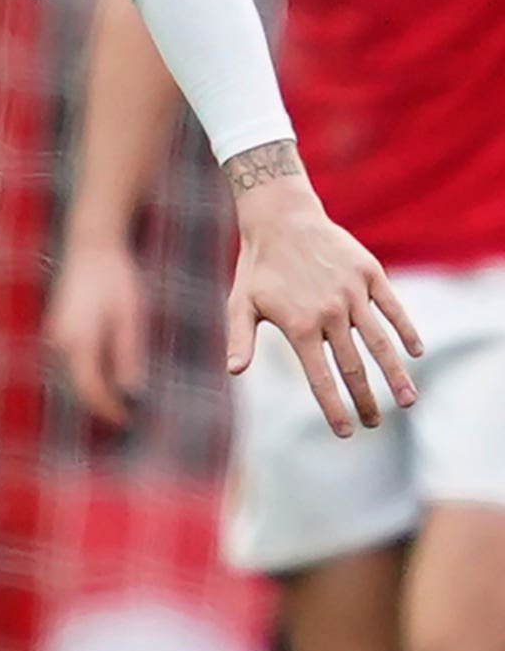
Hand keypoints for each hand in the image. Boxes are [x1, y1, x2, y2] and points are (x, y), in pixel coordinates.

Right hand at [45, 235, 150, 428]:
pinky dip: (86, 374)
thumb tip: (131, 391)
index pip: (91, 388)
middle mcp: (61, 341)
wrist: (91, 247)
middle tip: (124, 419)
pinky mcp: (59, 326)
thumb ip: (127, 355)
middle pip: (78, 385)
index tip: (127, 422)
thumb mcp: (130, 319)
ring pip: (73, 374)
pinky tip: (105, 377)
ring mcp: (56, 333)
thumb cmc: (115, 279)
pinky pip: (71, 361)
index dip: (108, 409)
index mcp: (79, 341)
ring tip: (118, 402)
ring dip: (92, 390)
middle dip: (99, 404)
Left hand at [226, 157, 420, 436]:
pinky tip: (415, 353)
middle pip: (353, 367)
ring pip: (380, 342)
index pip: (320, 377)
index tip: (345, 432)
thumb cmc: (257, 266)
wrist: (280, 218)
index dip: (333, 408)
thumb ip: (239, 338)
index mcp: (299, 325)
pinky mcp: (370, 274)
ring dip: (396, 375)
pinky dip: (406, 331)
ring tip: (407, 401)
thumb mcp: (240, 303)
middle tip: (374, 423)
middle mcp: (329, 313)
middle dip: (365, 400)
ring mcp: (353, 293)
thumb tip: (234, 372)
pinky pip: (393, 308)